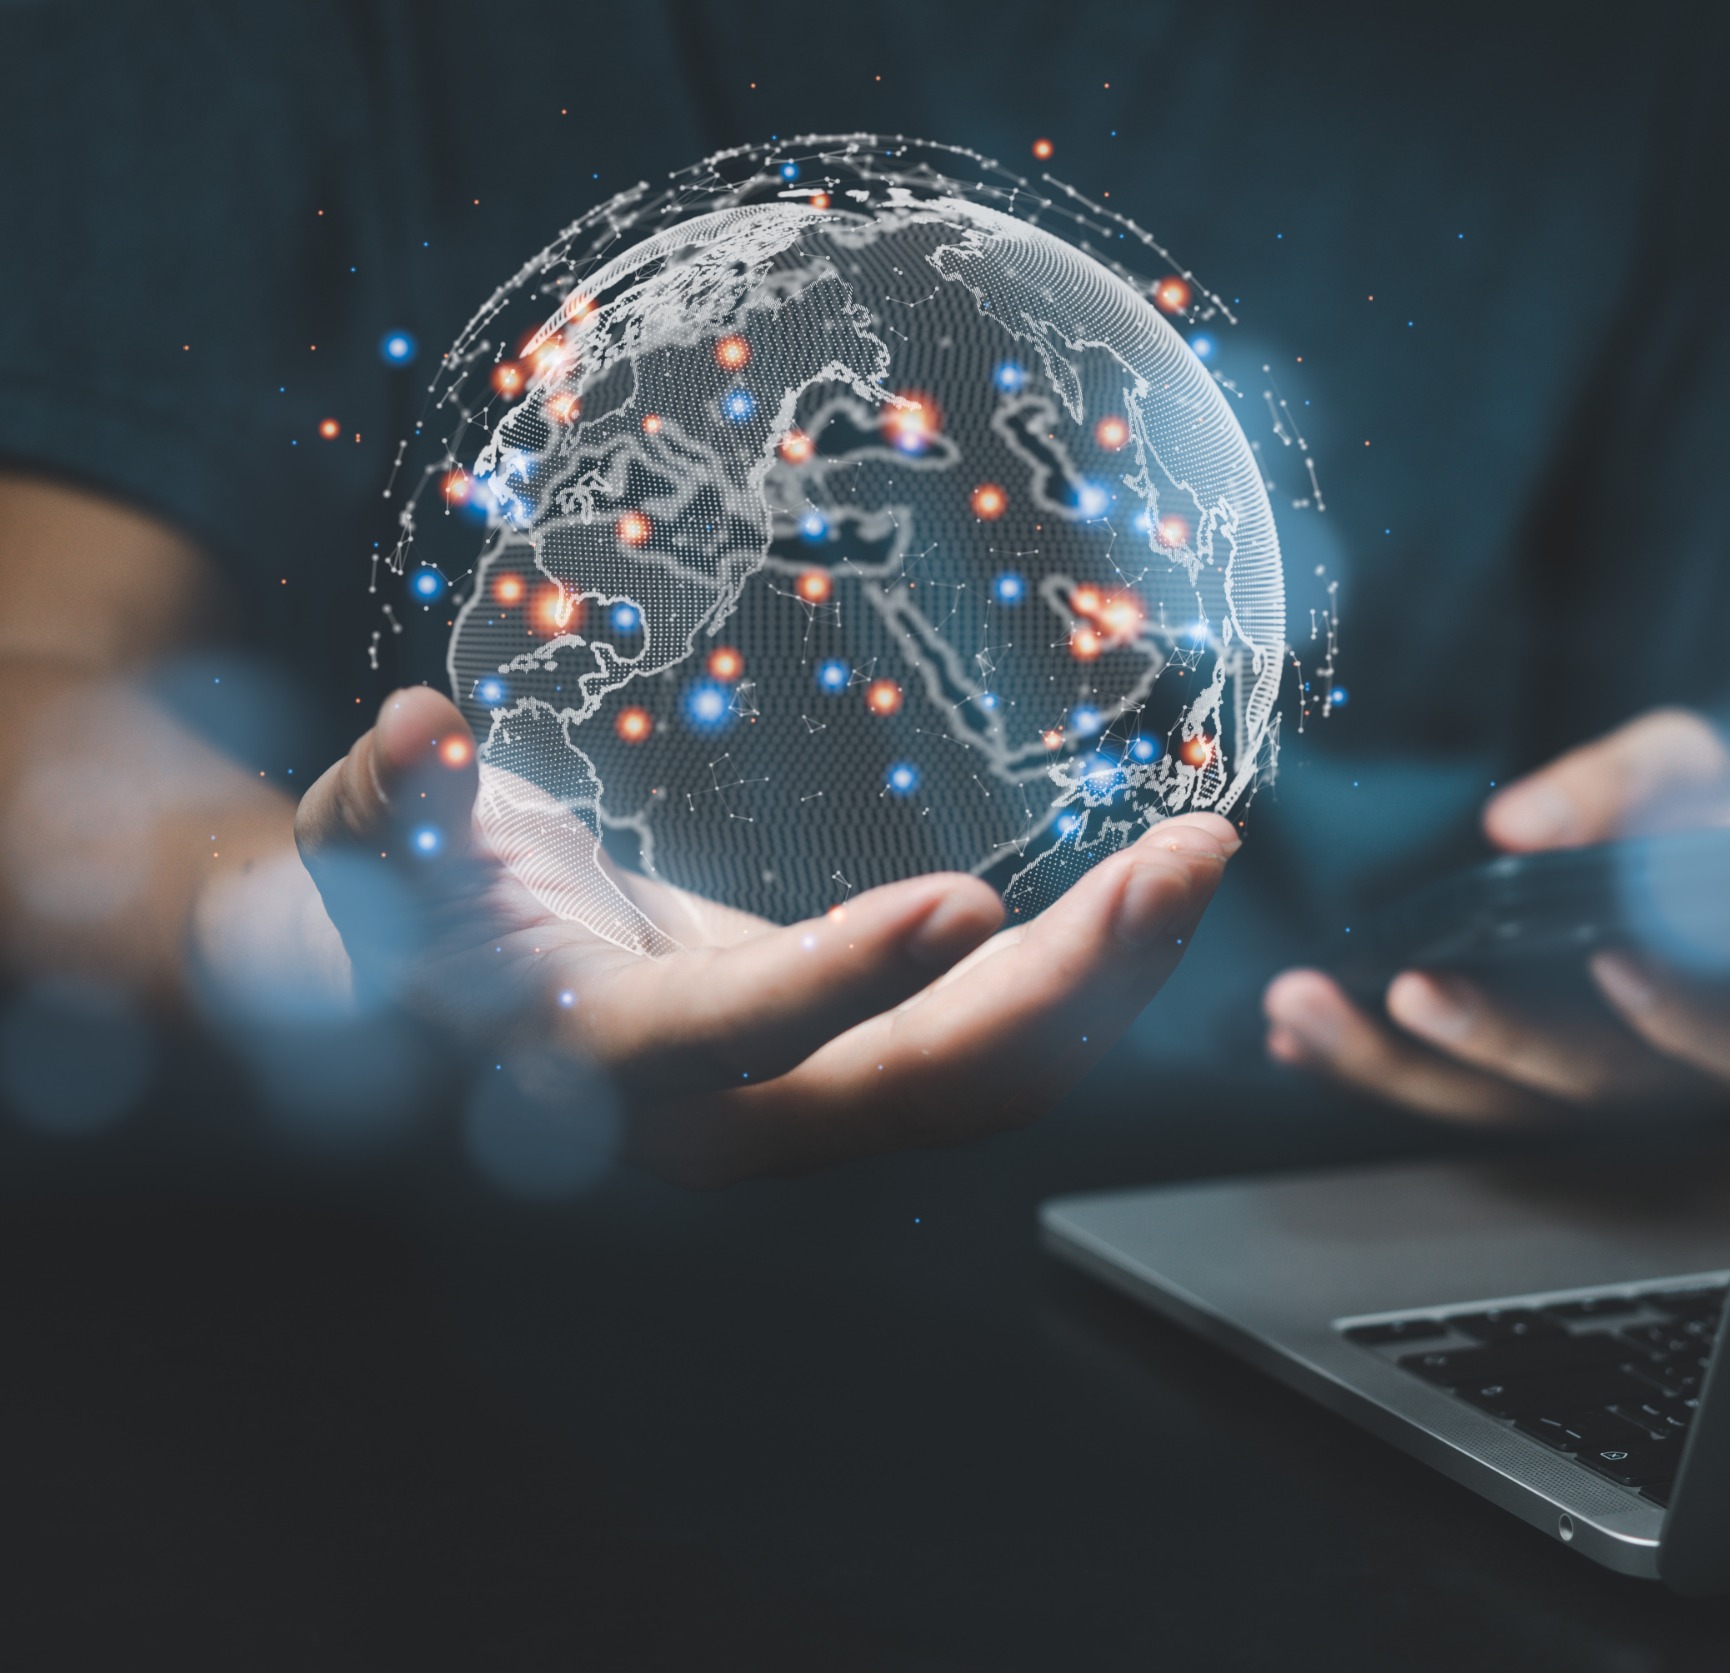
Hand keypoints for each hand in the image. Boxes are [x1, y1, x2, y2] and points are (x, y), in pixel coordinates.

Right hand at [297, 687, 1235, 1184]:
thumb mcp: (376, 852)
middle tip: (1183, 861)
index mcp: (602, 1059)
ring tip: (1202, 854)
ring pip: (987, 1073)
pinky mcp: (855, 1056)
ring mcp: (806, 1094)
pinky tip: (1153, 885)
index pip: (735, 1038)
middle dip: (1069, 985)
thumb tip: (419, 735)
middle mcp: (725, 1111)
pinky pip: (993, 1035)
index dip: (843, 981)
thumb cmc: (404, 907)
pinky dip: (1084, 967)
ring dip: (1110, 974)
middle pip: (922, 1081)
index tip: (965, 905)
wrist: (442, 989)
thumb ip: (395, 809)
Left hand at [1262, 709, 1729, 1122]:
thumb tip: (1523, 824)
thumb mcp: (1689, 769)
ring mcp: (1598, 1083)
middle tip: (1412, 992)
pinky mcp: (1528, 1083)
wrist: (1696, 853)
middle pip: (1596, 1080)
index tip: (1615, 960)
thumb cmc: (1709, 814)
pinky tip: (1298, 1037)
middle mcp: (1681, 1063)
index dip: (1684, 1008)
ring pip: (1506, 1104)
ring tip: (1307, 1013)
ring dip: (1396, 1065)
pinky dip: (1372, 1064)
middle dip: (1493, 1040)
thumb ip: (1622, 786)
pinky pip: (1452, 1091)